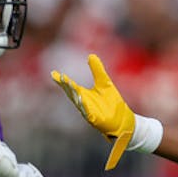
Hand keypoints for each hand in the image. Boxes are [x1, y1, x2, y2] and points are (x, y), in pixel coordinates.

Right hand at [51, 54, 135, 169]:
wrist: (123, 120)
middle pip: (73, 94)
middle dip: (67, 86)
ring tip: (70, 86)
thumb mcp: (104, 83)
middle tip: (61, 78)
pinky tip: (82, 101)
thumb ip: (97, 70)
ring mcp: (89, 113)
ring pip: (79, 103)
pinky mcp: (96, 120)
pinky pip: (89, 114)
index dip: (62, 80)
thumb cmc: (112, 103)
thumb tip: (91, 55)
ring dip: (75, 95)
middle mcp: (84, 104)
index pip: (71, 86)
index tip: (53, 73)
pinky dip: (85, 109)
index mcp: (84, 95)